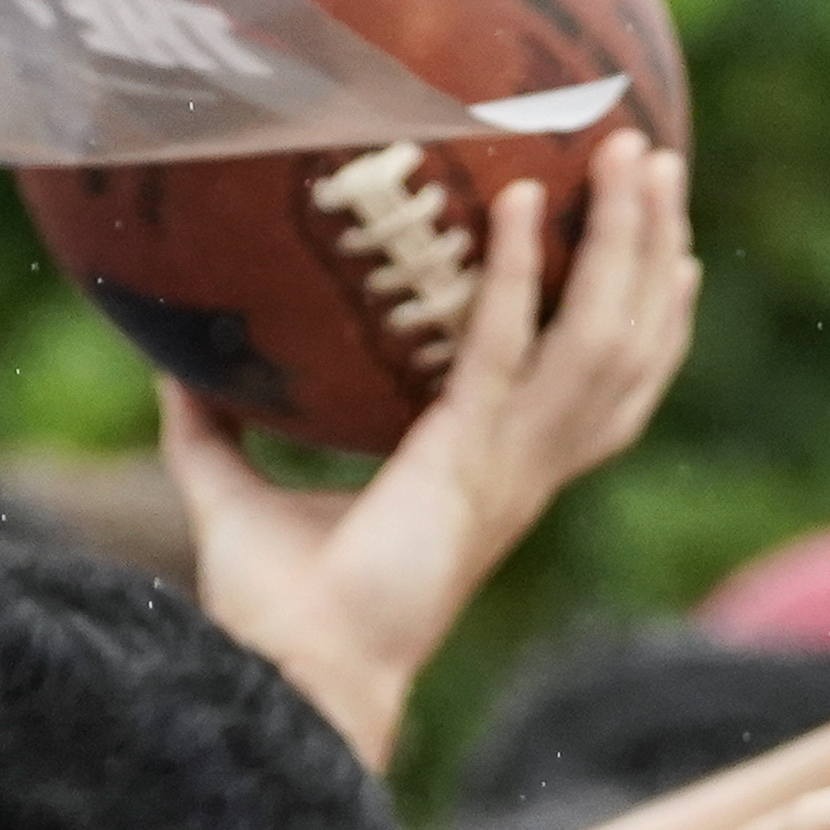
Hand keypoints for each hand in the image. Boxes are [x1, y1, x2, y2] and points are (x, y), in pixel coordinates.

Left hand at [165, 132, 697, 764]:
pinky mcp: (466, 462)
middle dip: (651, 253)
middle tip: (655, 160)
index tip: (662, 251)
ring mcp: (507, 466)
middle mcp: (523, 469)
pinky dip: (515, 274)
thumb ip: (210, 425)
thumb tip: (167, 361)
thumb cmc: (276, 612)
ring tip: (630, 154)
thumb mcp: (233, 495)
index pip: (598, 391)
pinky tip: (519, 197)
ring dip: (624, 244)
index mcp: (496, 478)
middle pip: (628, 349)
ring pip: (604, 342)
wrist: (291, 675)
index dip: (640, 322)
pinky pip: (504, 349)